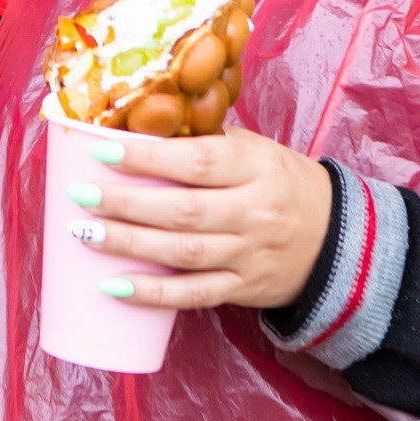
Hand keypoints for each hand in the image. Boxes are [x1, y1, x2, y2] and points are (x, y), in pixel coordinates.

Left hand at [62, 129, 331, 309]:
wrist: (337, 238)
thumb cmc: (280, 183)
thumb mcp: (256, 151)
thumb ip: (206, 141)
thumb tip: (136, 125)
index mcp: (257, 167)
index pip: (198, 161)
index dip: (148, 157)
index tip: (101, 150)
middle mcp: (256, 212)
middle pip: (184, 210)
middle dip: (126, 203)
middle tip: (82, 194)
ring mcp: (250, 255)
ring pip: (184, 253)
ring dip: (129, 245)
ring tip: (84, 234)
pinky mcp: (245, 290)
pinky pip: (195, 295)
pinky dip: (154, 294)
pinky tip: (114, 287)